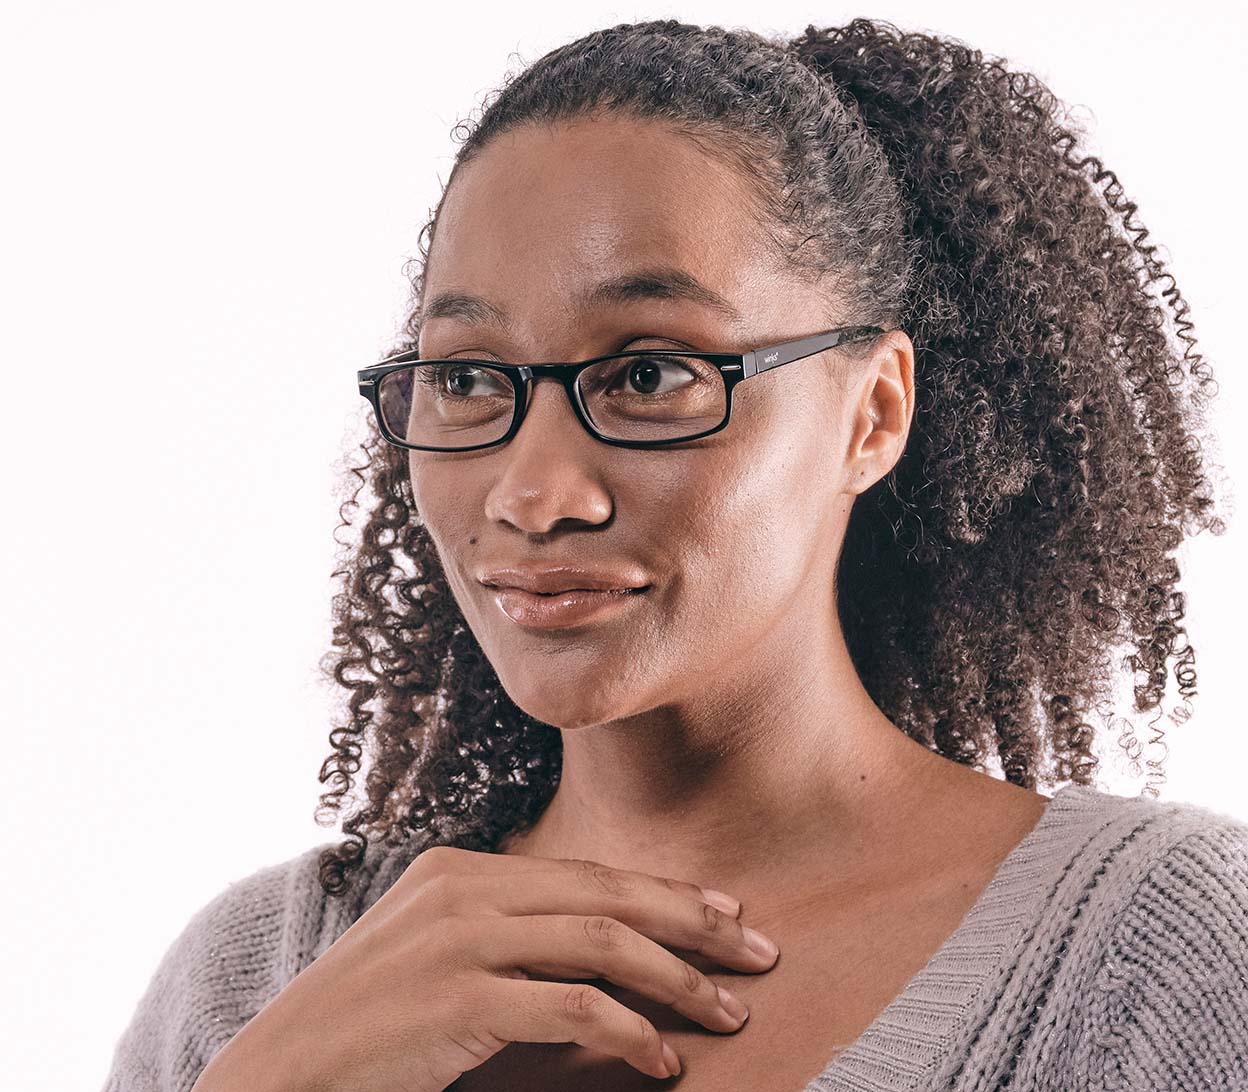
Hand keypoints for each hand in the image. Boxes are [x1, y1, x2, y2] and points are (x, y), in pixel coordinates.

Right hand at [193, 844, 778, 1090]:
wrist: (280, 1075)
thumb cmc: (365, 1027)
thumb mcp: (435, 957)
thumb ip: (507, 940)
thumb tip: (600, 956)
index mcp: (460, 870)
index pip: (586, 874)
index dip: (664, 893)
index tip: (725, 913)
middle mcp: (463, 889)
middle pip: (607, 896)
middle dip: (694, 923)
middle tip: (758, 952)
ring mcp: (459, 939)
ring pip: (602, 943)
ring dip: (678, 980)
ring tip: (728, 1015)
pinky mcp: (458, 998)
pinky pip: (572, 1008)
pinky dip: (630, 1034)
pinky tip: (662, 1063)